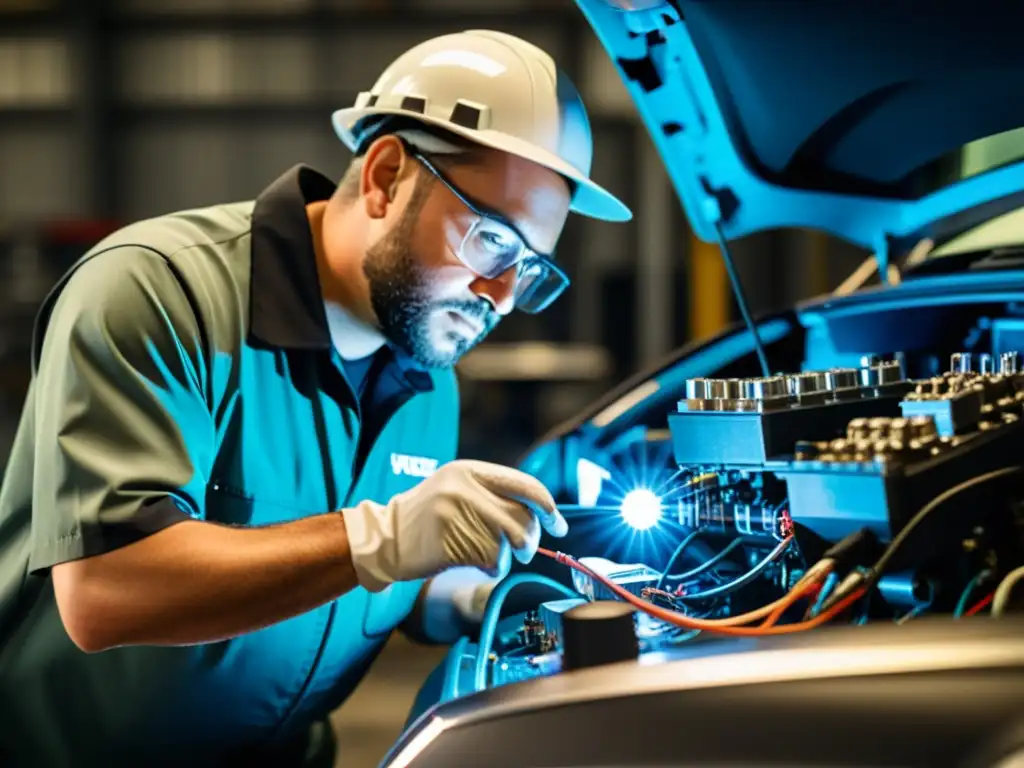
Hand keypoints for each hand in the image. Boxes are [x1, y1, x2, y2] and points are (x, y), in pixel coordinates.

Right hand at [341, 460, 567, 591]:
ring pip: (509, 541)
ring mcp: (456, 514)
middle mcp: (465, 488)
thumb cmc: (428, 516)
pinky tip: (474, 563)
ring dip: (508, 556)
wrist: (385, 537)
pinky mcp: (451, 542)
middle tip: (526, 551)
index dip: (547, 507)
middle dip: (531, 538)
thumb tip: (540, 512)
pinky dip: (491, 567)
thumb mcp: (457, 488)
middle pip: (521, 516)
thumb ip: (493, 493)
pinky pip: (491, 560)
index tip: (559, 524)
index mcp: (469, 471)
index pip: (524, 485)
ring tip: (490, 556)